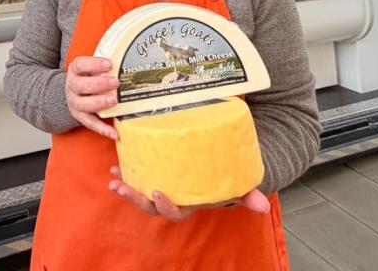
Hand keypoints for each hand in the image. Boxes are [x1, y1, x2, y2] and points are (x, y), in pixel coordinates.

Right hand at [65, 56, 119, 139]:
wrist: (72, 93)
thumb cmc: (87, 78)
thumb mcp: (90, 67)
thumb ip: (103, 65)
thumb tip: (126, 56)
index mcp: (75, 71)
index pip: (80, 65)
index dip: (94, 64)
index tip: (109, 64)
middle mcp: (72, 87)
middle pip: (80, 85)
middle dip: (99, 84)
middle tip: (115, 82)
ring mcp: (75, 103)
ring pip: (83, 104)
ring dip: (99, 103)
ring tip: (114, 100)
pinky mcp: (81, 117)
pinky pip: (91, 124)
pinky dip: (103, 129)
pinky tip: (114, 133)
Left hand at [107, 166, 270, 221]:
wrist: (218, 169)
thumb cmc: (224, 181)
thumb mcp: (236, 186)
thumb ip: (247, 195)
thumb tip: (265, 206)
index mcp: (189, 204)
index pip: (175, 212)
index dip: (165, 206)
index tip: (157, 193)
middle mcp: (172, 199)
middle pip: (150, 207)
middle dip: (135, 198)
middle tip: (122, 187)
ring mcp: (160, 188)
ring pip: (139, 195)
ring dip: (125, 187)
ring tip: (113, 178)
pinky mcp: (152, 174)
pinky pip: (136, 177)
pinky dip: (125, 172)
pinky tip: (115, 164)